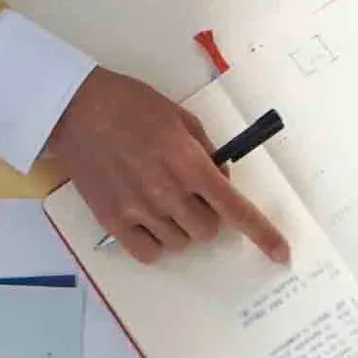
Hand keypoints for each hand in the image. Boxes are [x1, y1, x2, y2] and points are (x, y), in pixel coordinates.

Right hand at [42, 67, 288, 264]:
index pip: (235, 208)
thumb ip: (206, 151)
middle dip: (207, 215)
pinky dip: (154, 242)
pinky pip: (148, 252)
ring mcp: (139, 210)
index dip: (262, 233)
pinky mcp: (113, 220)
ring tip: (159, 198)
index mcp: (189, 164)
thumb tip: (220, 179)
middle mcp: (168, 192)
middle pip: (208, 230)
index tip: (280, 253)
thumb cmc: (130, 105)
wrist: (76, 109)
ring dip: (180, 227)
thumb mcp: (180, 117)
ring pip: (180, 242)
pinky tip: (146, 219)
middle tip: (190, 193)